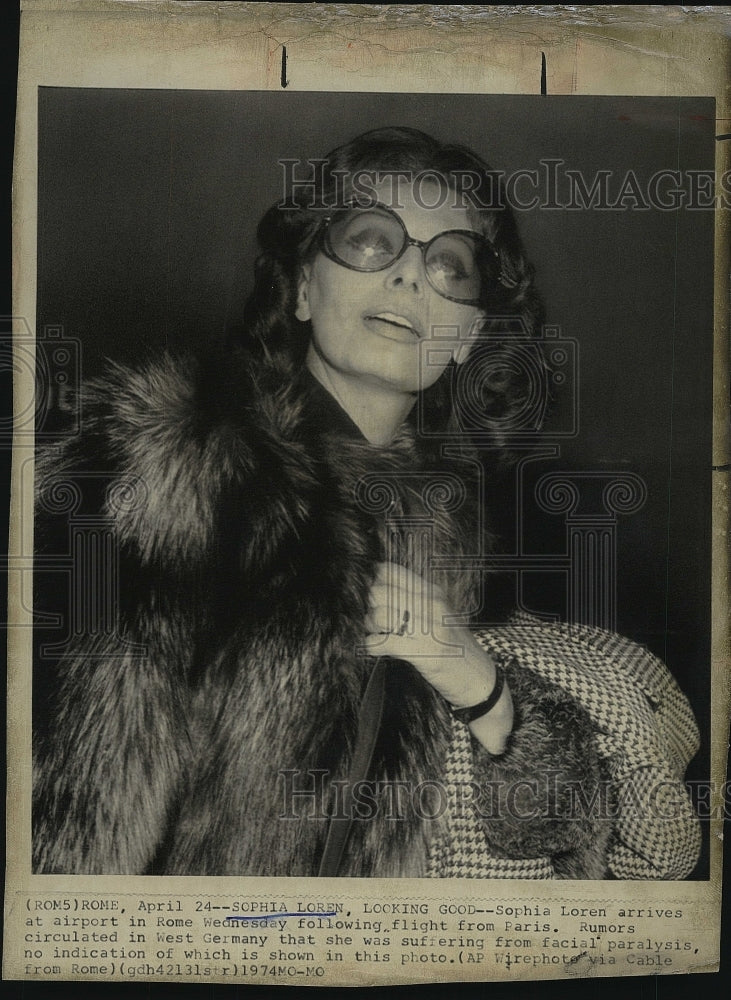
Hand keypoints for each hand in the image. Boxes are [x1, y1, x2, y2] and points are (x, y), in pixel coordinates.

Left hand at [363, 562, 513, 753]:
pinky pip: (382, 643)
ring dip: (370, 628)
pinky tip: (375, 650)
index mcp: (433, 592)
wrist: (481, 681)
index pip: (390, 571)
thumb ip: (412, 601)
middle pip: (379, 592)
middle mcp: (431, 605)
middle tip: (373, 622)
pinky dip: (372, 647)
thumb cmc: (455, 648)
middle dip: (368, 607)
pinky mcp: (422, 652)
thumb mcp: (438, 616)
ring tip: (377, 636)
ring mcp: (428, 628)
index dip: (372, 581)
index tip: (370, 595)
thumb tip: (374, 591)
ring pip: (378, 615)